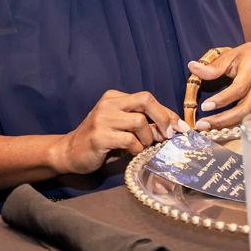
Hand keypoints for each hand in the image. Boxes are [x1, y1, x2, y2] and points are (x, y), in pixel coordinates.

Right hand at [49, 90, 188, 175]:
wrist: (70, 151)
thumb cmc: (101, 140)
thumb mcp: (121, 126)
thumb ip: (142, 122)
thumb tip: (173, 127)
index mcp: (114, 97)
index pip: (147, 98)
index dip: (167, 113)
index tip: (180, 128)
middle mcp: (108, 103)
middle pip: (145, 100)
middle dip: (163, 118)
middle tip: (169, 136)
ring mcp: (102, 119)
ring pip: (140, 122)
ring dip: (148, 138)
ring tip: (142, 147)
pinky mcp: (99, 136)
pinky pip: (129, 140)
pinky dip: (136, 148)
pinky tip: (131, 152)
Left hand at [187, 41, 250, 130]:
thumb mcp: (232, 54)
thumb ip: (214, 66)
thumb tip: (192, 67)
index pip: (238, 89)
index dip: (222, 99)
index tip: (205, 106)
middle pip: (245, 109)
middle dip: (223, 120)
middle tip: (202, 124)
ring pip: (248, 117)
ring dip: (227, 125)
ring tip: (207, 127)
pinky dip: (235, 123)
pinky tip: (220, 125)